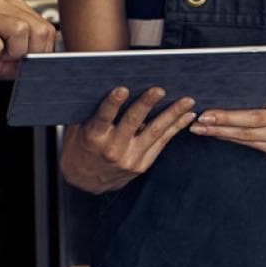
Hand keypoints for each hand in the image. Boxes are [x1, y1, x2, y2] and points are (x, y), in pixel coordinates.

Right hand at [0, 0, 56, 77]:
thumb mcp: (2, 58)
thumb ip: (23, 58)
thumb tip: (43, 66)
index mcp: (14, 8)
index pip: (48, 29)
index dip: (41, 52)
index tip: (24, 61)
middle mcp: (3, 4)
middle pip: (39, 29)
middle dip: (29, 53)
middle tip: (10, 58)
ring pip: (21, 30)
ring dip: (12, 51)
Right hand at [61, 86, 197, 194]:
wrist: (85, 181)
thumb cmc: (81, 147)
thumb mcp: (79, 129)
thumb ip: (92, 112)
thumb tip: (108, 85)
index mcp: (93, 138)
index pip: (103, 117)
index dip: (112, 103)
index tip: (122, 89)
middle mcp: (112, 149)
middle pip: (132, 123)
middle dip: (146, 104)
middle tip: (159, 89)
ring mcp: (130, 159)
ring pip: (154, 132)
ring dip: (172, 115)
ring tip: (186, 101)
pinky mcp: (142, 165)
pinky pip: (161, 143)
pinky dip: (175, 128)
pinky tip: (186, 116)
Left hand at [189, 79, 265, 156]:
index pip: (255, 115)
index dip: (230, 116)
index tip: (208, 112)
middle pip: (247, 129)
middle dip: (219, 125)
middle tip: (197, 120)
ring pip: (246, 140)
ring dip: (219, 133)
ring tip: (199, 128)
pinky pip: (250, 145)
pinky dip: (231, 138)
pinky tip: (215, 132)